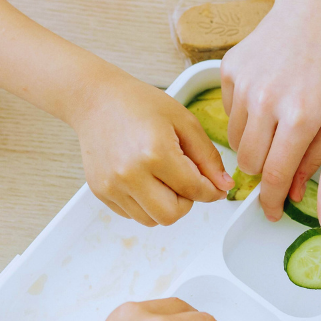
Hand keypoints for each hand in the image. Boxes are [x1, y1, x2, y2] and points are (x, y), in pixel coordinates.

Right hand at [71, 74, 232, 226]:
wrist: (96, 100)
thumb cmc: (139, 104)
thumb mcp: (183, 121)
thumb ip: (207, 156)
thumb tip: (224, 186)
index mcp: (155, 153)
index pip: (194, 190)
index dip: (211, 191)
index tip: (215, 188)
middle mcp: (130, 174)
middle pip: (171, 216)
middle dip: (185, 202)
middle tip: (184, 180)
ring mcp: (112, 186)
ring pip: (151, 220)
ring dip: (164, 205)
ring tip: (161, 177)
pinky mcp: (101, 191)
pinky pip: (132, 214)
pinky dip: (144, 203)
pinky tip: (142, 177)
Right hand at [222, 0, 320, 221]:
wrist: (316, 7)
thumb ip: (315, 155)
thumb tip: (291, 190)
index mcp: (300, 115)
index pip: (274, 174)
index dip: (269, 201)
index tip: (268, 212)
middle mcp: (266, 101)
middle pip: (248, 162)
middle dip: (261, 172)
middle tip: (277, 162)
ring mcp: (244, 84)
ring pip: (235, 139)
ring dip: (252, 143)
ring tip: (276, 123)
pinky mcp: (229, 69)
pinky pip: (228, 111)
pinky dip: (244, 115)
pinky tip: (266, 96)